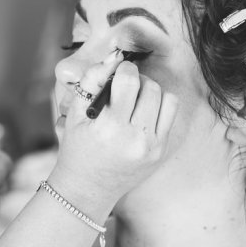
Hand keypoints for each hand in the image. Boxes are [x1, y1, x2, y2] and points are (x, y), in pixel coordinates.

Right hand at [49, 51, 178, 215]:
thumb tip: (114, 57)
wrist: (87, 189)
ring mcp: (151, 146)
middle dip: (137, 79)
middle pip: (150, 87)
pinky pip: (170, 113)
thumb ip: (91, 81)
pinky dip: (159, 105)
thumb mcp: (74, 114)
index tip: (117, 72)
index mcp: (109, 128)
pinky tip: (143, 112)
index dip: (124, 68)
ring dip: (150, 91)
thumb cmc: (77, 148)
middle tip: (124, 86)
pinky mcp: (160, 151)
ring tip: (134, 99)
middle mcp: (134, 138)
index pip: (129, 81)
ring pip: (165, 97)